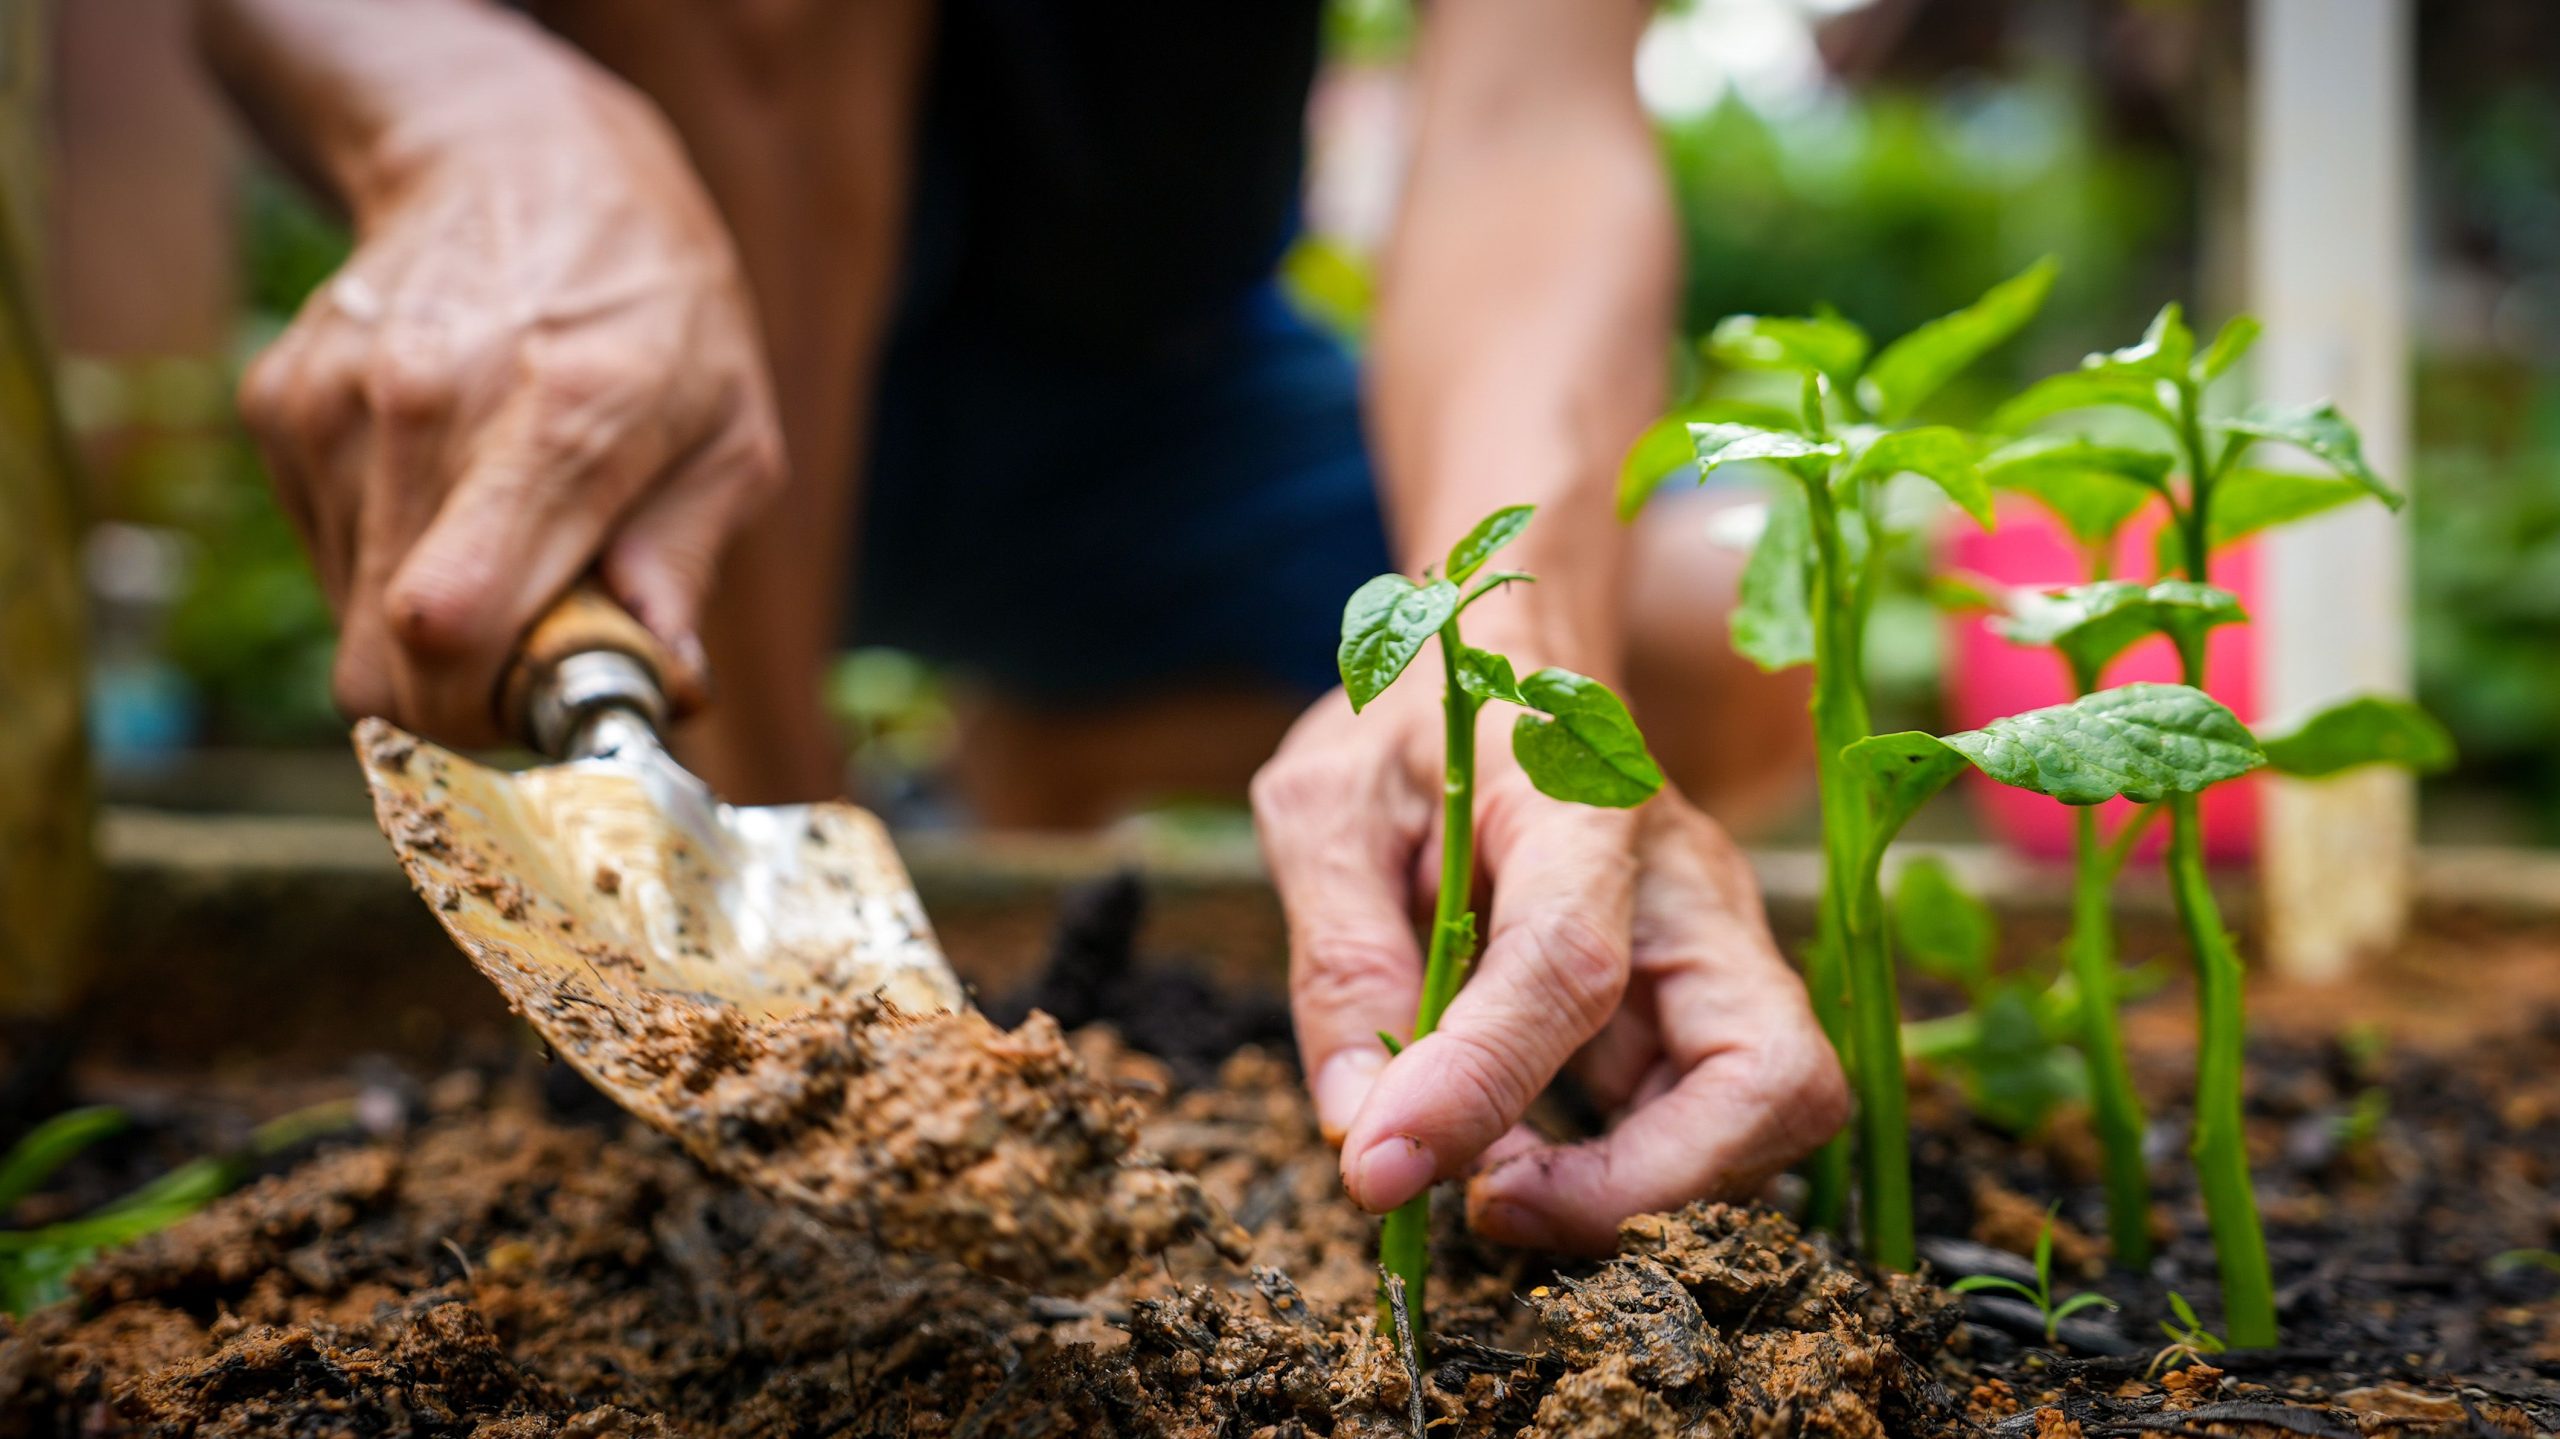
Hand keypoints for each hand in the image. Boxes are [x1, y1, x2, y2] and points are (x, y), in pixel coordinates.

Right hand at [238, 68, 781, 743]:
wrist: (519, 160)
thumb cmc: (651, 306)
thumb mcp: (728, 428)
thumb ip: (686, 563)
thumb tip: (664, 682)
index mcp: (559, 421)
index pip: (454, 627)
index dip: (482, 715)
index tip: (539, 716)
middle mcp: (427, 409)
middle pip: (379, 657)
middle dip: (454, 701)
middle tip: (526, 665)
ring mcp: (335, 404)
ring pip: (345, 619)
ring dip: (422, 631)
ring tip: (501, 552)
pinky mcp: (279, 402)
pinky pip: (323, 552)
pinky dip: (384, 562)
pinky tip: (445, 493)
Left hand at [1252, 673, 1847, 1253]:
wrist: (1506, 665)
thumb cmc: (1411, 728)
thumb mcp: (1326, 809)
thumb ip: (1339, 958)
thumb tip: (1363, 1127)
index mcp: (1585, 808)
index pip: (1570, 964)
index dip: (1484, 1082)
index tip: (1381, 1164)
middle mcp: (1693, 891)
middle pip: (1770, 1076)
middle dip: (1647, 1188)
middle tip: (1491, 1202)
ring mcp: (1719, 955)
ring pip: (1767, 1123)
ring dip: (1637, 1196)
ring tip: (1490, 1184)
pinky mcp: (1705, 1011)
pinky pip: (1716, 1130)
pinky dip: (1627, 1182)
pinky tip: (1516, 1162)